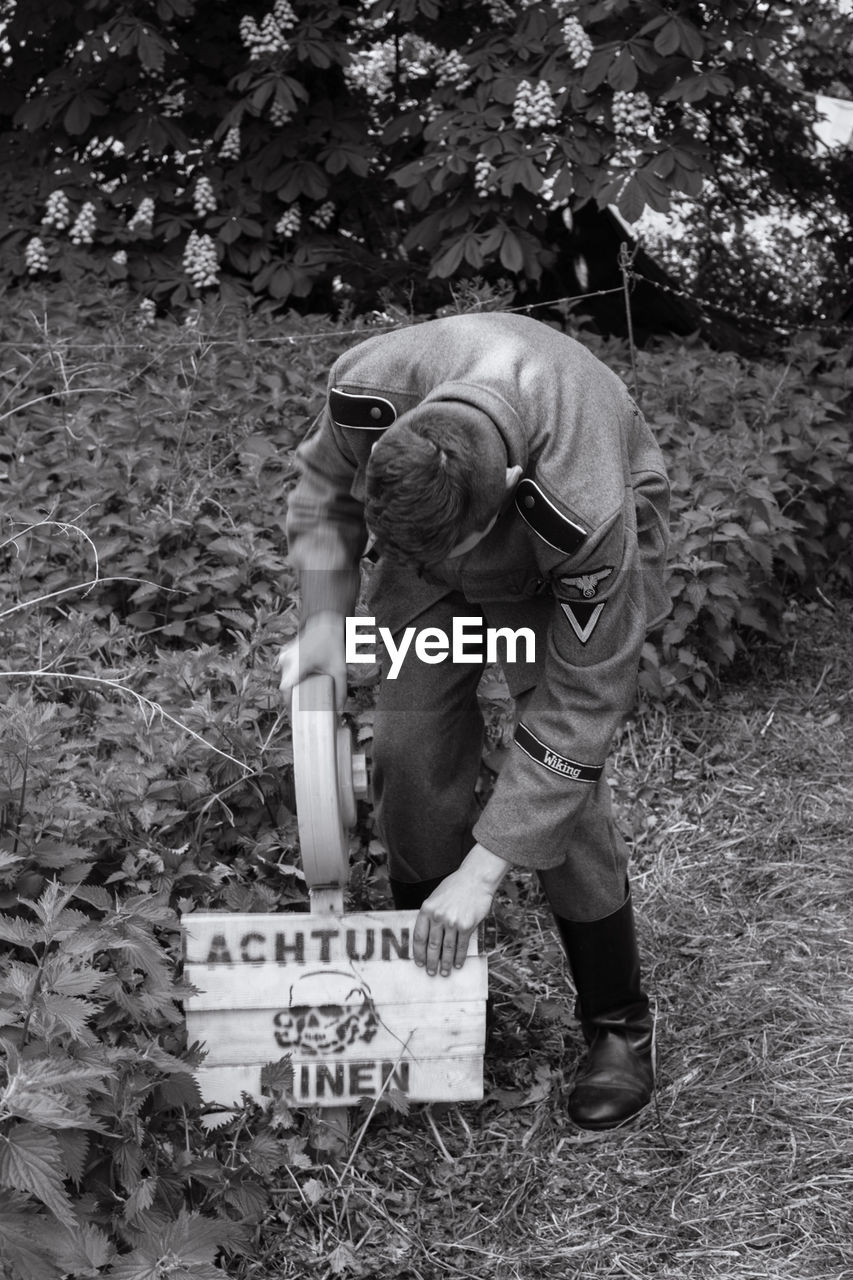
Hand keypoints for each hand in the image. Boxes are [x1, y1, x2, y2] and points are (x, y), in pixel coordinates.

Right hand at [277, 611, 346, 712]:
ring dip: (292, 691)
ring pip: (284, 681)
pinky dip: (291, 681)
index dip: (289, 707)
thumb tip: (339, 713)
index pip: (287, 691)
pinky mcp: (283, 655)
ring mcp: (283, 657)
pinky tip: (300, 688)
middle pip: (285, 688)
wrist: (325, 625)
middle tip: (301, 716)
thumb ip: (341, 691)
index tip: (295, 720)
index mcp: (299, 664)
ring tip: (301, 704)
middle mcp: (287, 661)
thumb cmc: (333, 647)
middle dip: (292, 702)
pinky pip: (285, 673)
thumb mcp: (340, 670)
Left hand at [413, 844, 509, 976]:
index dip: (418, 952)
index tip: (419, 962)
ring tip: (444, 973)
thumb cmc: (455, 887)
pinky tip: (458, 964)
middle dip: (431, 962)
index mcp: (427, 909)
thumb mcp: (435, 898)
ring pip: (447, 949)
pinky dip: (459, 957)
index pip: (419, 936)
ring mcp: (452, 922)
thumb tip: (426, 937)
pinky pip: (461, 946)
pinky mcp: (467, 925)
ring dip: (446, 963)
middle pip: (432, 946)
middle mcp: (438, 917)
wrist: (475, 879)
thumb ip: (430, 915)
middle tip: (431, 972)